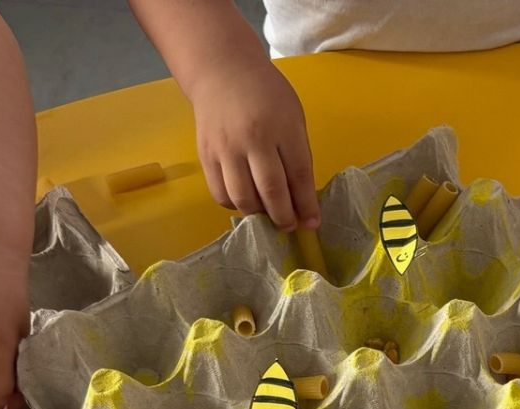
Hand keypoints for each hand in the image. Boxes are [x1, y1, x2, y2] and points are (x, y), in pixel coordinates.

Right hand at [187, 56, 318, 231]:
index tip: (313, 222)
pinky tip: (246, 200)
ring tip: (268, 215)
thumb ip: (298, 154)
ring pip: (243, 198)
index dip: (307, 204)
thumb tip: (301, 197)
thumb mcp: (293, 116)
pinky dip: (235, 206)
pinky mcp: (206, 156)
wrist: (222, 72)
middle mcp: (252, 139)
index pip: (298, 175)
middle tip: (290, 225)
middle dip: (284, 217)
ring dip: (259, 215)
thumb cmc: (266, 94)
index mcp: (282, 127)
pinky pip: (221, 194)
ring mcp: (226, 148)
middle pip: (271, 191)